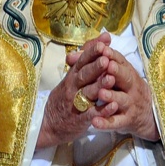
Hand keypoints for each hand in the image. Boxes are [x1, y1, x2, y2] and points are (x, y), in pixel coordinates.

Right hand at [36, 33, 112, 149]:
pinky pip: (92, 114)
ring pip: (88, 93)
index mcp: (71, 77)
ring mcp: (76, 103)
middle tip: (107, 58)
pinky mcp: (80, 119)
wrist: (50, 124)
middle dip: (95, 66)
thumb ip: (86, 61)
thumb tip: (101, 41)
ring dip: (99, 86)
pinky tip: (113, 106)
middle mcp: (72, 88)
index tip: (103, 43)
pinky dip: (103, 110)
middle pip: (84, 75)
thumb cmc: (65, 97)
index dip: (92, 52)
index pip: (81, 61)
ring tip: (111, 79)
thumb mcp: (71, 78)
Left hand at [91, 46, 159, 140]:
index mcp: (126, 72)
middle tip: (107, 66)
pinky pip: (116, 122)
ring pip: (121, 99)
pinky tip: (95, 122)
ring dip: (111, 96)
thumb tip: (70, 56)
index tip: (103, 49)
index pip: (120, 61)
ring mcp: (129, 104)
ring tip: (101, 93)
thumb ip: (93, 61)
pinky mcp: (127, 120)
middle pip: (125, 77)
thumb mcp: (113, 72)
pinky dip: (106, 123)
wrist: (146, 113)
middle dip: (116, 71)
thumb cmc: (123, 86)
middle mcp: (130, 86)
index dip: (111, 55)